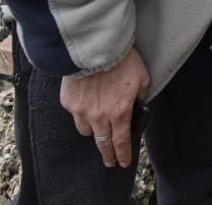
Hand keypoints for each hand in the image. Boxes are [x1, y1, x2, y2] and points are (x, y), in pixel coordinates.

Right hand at [59, 47, 149, 168]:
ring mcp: (81, 111)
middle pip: (103, 143)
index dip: (122, 155)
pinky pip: (75, 114)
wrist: (95, 48)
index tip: (122, 163)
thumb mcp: (142, 78)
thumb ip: (140, 95)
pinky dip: (81, 113)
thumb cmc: (122, 61)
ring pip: (87, 131)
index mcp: (120, 112)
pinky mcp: (69, 102)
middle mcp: (100, 116)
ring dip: (94, 131)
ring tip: (98, 128)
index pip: (122, 142)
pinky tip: (86, 104)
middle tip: (109, 161)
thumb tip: (137, 104)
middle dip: (107, 154)